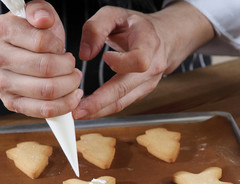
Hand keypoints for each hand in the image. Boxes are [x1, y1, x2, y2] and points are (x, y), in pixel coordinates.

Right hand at [0, 0, 82, 117]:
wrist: (4, 56)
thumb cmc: (27, 36)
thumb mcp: (34, 15)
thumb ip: (40, 10)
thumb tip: (44, 19)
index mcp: (1, 30)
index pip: (42, 41)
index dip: (59, 46)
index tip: (61, 48)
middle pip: (46, 68)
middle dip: (68, 68)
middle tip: (72, 66)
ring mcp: (2, 83)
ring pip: (47, 91)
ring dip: (70, 86)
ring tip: (73, 79)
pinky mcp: (12, 103)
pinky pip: (44, 110)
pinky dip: (65, 105)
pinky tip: (73, 96)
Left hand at [73, 2, 213, 119]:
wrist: (162, 38)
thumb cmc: (136, 26)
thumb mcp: (115, 14)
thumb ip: (96, 28)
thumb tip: (85, 54)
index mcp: (149, 43)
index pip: (140, 60)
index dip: (121, 62)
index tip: (106, 57)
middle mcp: (152, 66)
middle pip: (126, 89)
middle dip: (100, 101)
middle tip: (78, 109)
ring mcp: (148, 83)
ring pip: (123, 101)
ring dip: (99, 110)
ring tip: (78, 113)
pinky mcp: (141, 92)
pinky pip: (122, 103)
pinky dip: (104, 109)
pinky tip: (88, 110)